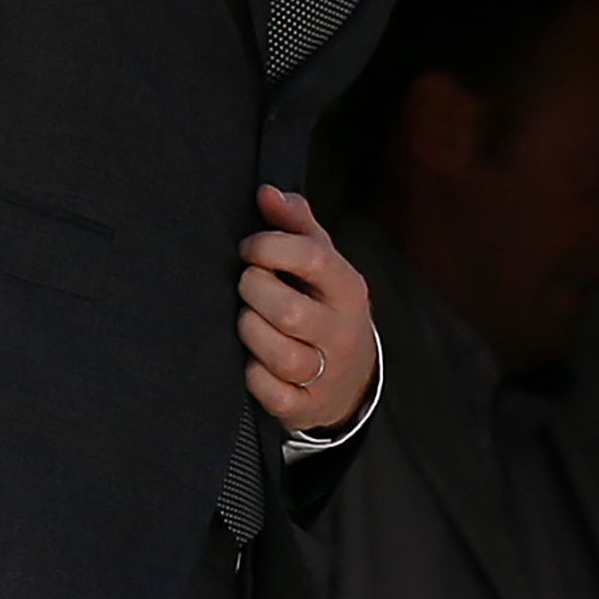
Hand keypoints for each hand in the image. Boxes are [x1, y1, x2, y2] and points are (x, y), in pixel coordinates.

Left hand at [241, 187, 374, 431]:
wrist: (352, 378)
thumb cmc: (325, 306)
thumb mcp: (322, 262)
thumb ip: (296, 223)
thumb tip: (266, 192)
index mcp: (349, 289)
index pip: (313, 258)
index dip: (270, 246)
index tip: (249, 249)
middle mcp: (343, 332)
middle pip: (289, 311)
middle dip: (253, 292)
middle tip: (246, 286)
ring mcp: (329, 373)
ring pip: (281, 356)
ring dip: (251, 333)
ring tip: (247, 320)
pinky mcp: (308, 406)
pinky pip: (272, 393)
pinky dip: (253, 376)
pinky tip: (252, 360)